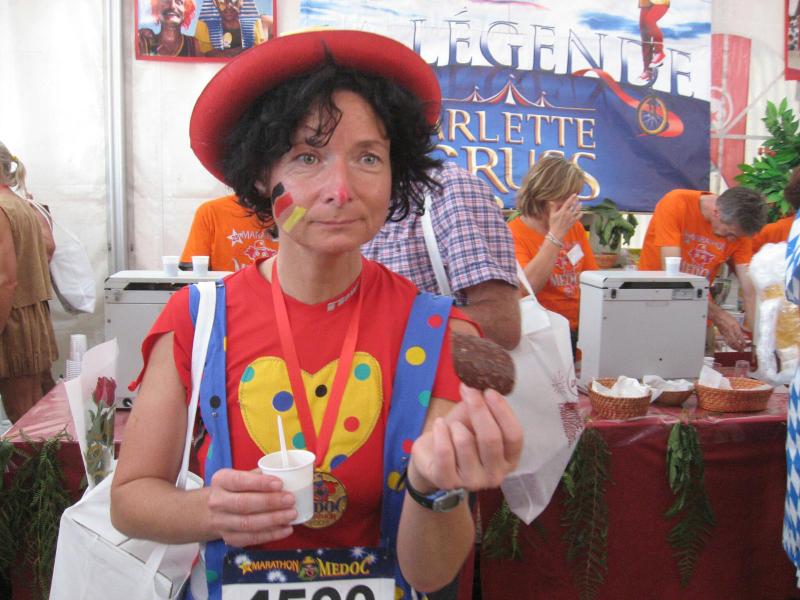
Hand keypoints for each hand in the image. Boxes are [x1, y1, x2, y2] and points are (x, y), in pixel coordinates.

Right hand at [206, 468, 297, 546]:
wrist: (212, 511)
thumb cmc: (235, 489)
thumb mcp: (242, 476)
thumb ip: (260, 475)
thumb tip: (286, 476)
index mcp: (221, 480)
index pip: (240, 481)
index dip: (260, 483)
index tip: (280, 484)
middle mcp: (217, 502)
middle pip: (244, 504)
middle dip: (270, 502)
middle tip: (290, 500)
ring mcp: (222, 523)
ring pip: (248, 523)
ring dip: (273, 520)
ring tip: (292, 514)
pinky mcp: (230, 538)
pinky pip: (252, 538)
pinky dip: (271, 534)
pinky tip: (286, 529)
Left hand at [408, 384, 522, 493]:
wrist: (431, 456)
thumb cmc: (459, 435)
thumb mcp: (473, 419)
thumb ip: (481, 404)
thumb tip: (477, 382)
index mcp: (509, 459)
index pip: (514, 436)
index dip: (503, 411)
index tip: (489, 391)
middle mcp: (495, 475)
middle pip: (491, 438)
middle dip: (479, 409)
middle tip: (469, 390)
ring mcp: (472, 482)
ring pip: (465, 441)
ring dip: (455, 425)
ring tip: (451, 425)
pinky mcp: (447, 482)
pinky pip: (444, 450)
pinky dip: (440, 431)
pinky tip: (439, 427)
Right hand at [547, 194, 581, 240]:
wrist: (557, 233)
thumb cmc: (553, 224)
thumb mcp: (552, 215)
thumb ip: (553, 207)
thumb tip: (552, 201)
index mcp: (563, 211)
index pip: (568, 202)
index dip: (572, 197)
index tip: (575, 194)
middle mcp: (568, 213)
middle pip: (574, 205)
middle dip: (576, 200)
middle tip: (577, 198)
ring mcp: (572, 217)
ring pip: (577, 210)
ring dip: (579, 206)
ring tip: (580, 203)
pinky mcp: (574, 221)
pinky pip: (579, 216)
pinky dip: (581, 213)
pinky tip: (581, 211)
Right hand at [715, 311, 748, 351]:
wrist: (717, 316)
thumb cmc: (727, 317)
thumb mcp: (737, 321)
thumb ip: (743, 328)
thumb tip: (749, 331)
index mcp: (735, 327)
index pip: (740, 336)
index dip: (743, 342)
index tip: (746, 345)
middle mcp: (730, 331)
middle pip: (735, 342)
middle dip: (739, 347)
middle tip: (742, 351)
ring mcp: (726, 333)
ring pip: (730, 343)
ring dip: (734, 347)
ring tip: (738, 350)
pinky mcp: (722, 335)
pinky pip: (726, 341)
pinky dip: (730, 345)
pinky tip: (732, 347)